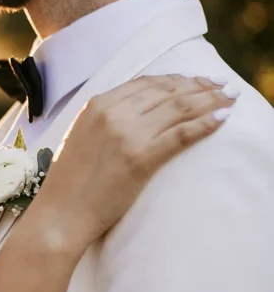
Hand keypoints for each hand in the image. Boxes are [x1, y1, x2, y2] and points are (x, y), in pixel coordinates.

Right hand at [32, 74, 237, 250]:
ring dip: (209, 100)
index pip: (146, 83)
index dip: (176, 79)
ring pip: (179, 108)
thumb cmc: (71, 181)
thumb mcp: (83, 135)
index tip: (196, 79)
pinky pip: (181, 134)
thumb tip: (140, 110)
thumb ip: (107, 117)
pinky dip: (205, 124)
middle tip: (222, 84)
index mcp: (97, 104)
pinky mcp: (141, 158)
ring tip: (229, 98)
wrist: (61, 212)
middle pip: (167, 91)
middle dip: (199, 85)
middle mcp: (113, 113)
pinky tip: (221, 119)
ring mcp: (127, 134)